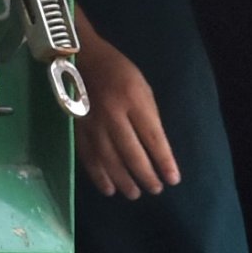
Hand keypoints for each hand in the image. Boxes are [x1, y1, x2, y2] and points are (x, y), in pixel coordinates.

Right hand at [73, 13, 180, 198]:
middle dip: (146, 176)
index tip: (173, 179)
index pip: (153, 138)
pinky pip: (89, 158)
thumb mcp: (142, 88)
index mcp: (134, 100)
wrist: (80, 58)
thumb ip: (149, 117)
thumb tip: (157, 151)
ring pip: (109, 161)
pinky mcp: (77, 129)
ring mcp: (92, 123)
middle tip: (155, 190)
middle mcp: (113, 114)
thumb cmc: (118, 72)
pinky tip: (109, 189)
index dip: (164, 162)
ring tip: (135, 194)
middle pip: (132, 153)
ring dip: (124, 181)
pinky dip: (99, 176)